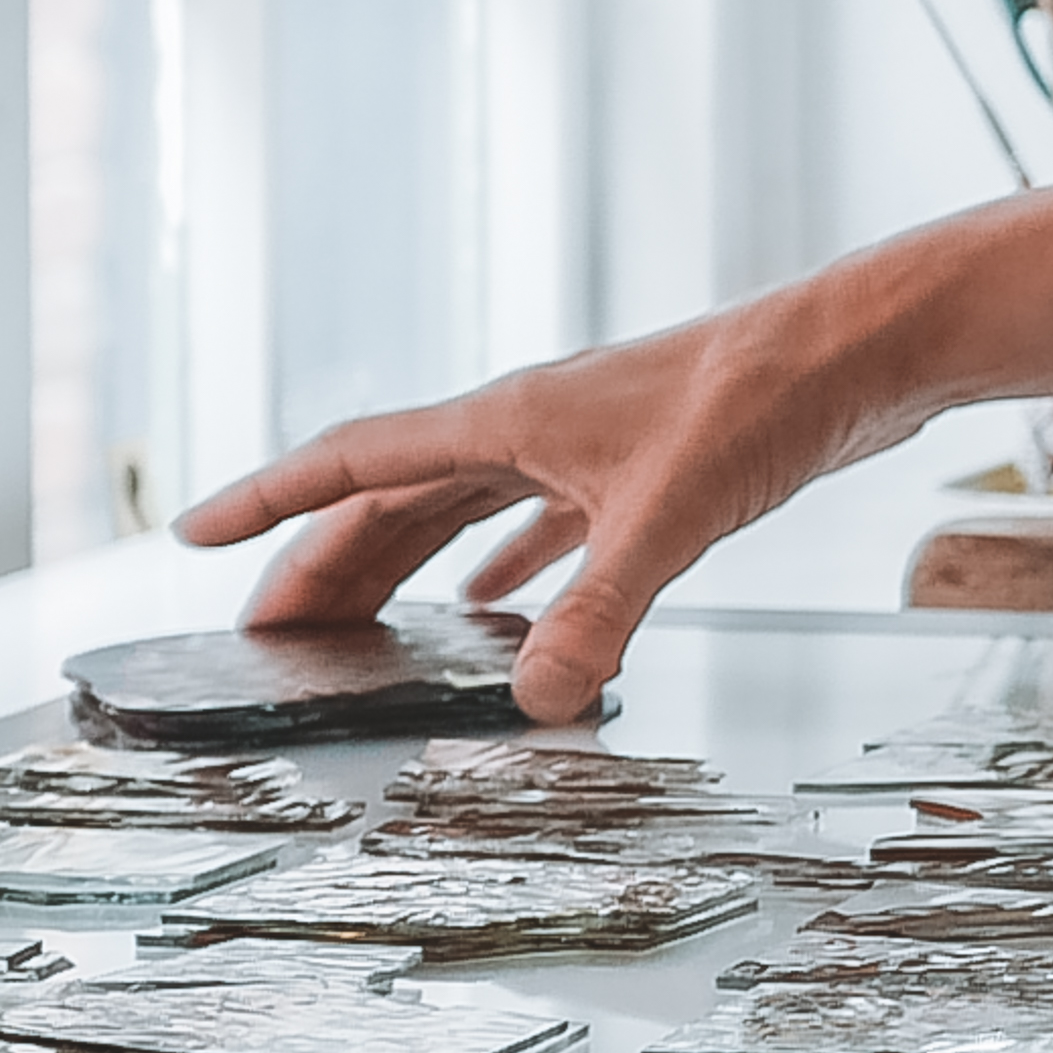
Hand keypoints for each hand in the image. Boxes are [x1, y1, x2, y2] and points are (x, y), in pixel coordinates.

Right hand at [174, 289, 905, 722]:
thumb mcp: (673, 515)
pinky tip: (500, 610)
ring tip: (357, 630)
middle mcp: (532, 424)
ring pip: (463, 509)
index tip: (191, 534)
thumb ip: (600, 613)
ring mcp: (586, 441)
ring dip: (404, 567)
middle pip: (395, 498)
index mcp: (509, 420)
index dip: (269, 502)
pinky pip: (542, 522)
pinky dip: (507, 568)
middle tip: (264, 633)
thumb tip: (534, 706)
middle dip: (323, 563)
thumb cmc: (766, 395)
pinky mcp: (643, 465)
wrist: (861, 347)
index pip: (355, 461)